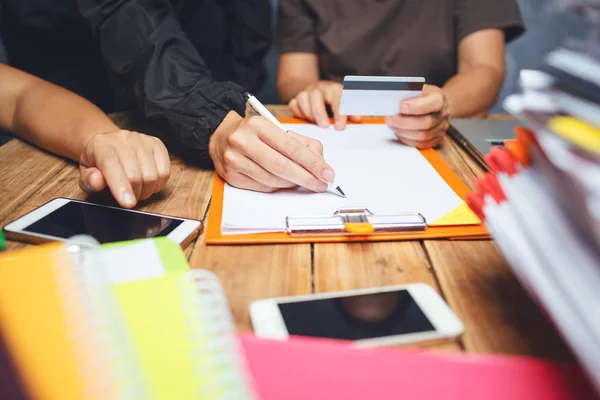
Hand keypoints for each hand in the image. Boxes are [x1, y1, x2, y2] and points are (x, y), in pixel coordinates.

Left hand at [79, 130, 170, 207]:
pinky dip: (158, 184)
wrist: (110, 143)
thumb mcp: (85, 173)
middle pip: (135, 174)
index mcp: (101, 145)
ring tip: (138, 190)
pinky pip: (165, 171)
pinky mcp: (157, 144)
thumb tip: (97, 181)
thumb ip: (89, 180)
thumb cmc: (98, 162)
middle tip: (129, 198)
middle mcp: (123, 139)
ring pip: (152, 175)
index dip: (120, 185)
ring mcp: (142, 140)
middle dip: (134, 194)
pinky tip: (149, 183)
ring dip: (147, 190)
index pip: (112, 165)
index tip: (128, 203)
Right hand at [209, 112, 335, 192]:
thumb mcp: (277, 129)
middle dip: (306, 178)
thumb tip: (320, 163)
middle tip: (321, 184)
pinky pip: (262, 187)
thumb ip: (301, 143)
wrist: (221, 135)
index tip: (327, 173)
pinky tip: (285, 182)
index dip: (312, 163)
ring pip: (272, 180)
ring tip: (304, 182)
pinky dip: (278, 187)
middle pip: (282, 166)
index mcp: (258, 125)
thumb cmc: (255, 133)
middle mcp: (243, 141)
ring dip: (293, 184)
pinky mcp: (231, 176)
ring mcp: (234, 160)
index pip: (291, 147)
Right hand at [288, 80, 360, 129]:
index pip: (337, 99)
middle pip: (316, 95)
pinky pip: (293, 103)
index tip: (340, 127)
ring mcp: (307, 92)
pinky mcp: (297, 98)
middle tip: (324, 126)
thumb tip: (358, 118)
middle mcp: (319, 89)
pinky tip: (304, 118)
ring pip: (302, 97)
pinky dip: (297, 111)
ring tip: (314, 122)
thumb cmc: (334, 101)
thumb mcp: (344, 104)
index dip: (339, 113)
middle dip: (319, 112)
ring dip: (308, 112)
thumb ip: (350, 112)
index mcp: (334, 89)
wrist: (319, 91)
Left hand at [384, 84, 449, 148]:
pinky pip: (422, 144)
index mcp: (440, 98)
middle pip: (426, 123)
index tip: (401, 107)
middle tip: (390, 119)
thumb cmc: (423, 96)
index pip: (433, 104)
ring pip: (422, 136)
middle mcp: (443, 114)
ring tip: (393, 125)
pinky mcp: (437, 138)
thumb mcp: (417, 88)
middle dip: (404, 122)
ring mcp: (441, 128)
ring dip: (404, 132)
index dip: (416, 107)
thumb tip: (393, 102)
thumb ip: (408, 94)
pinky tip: (400, 132)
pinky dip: (408, 139)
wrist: (436, 104)